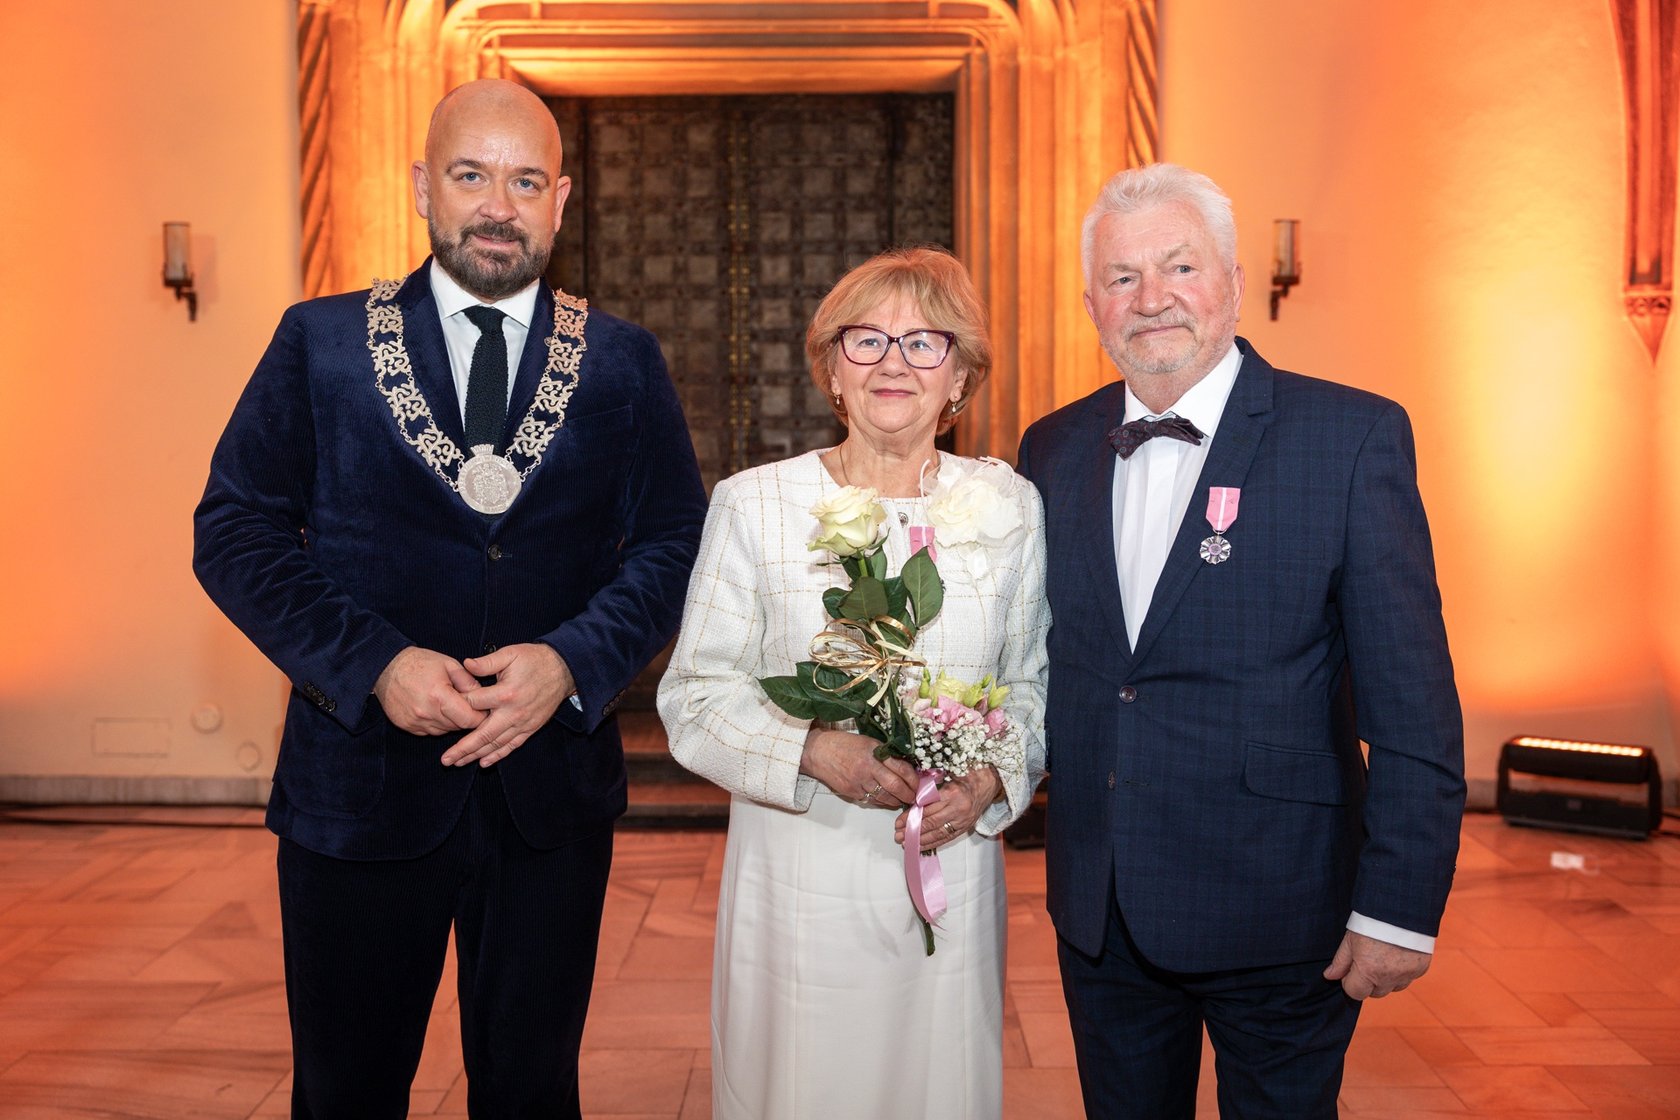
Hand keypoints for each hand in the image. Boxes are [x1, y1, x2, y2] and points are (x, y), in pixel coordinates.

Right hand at [373, 647, 483, 734]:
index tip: (484, 710)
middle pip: (458, 727)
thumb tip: (484, 696)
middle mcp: (426, 713)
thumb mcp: (448, 664)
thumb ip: (468, 681)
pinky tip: (435, 709)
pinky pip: (430, 731)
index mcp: (439, 696)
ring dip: (451, 721)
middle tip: (468, 706)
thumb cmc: (420, 663)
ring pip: (444, 730)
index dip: (480, 717)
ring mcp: (415, 722)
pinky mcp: (407, 727)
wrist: (386, 667)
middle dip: (466, 718)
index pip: (469, 719)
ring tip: (449, 704)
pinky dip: (437, 723)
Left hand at [441, 643, 573, 766]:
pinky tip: (483, 762)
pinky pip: (512, 745)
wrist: (564, 669)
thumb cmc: (535, 659)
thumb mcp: (510, 654)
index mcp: (505, 693)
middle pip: (482, 735)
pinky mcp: (530, 728)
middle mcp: (513, 713)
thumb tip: (466, 665)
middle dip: (462, 748)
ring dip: (475, 755)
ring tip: (458, 762)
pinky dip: (498, 755)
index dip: (458, 705)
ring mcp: (522, 723)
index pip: (474, 704)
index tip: (445, 708)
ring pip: (495, 744)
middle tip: (446, 759)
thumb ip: (487, 662)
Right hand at [798, 728, 917, 806]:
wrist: (818, 752)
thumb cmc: (844, 744)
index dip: (913, 779)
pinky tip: (886, 800)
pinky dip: (881, 801)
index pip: (901, 768)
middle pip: (895, 786)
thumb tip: (904, 768)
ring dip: (896, 801)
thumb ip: (885, 755)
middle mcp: (868, 767)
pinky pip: (871, 800)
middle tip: (915, 798)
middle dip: (908, 794)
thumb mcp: (868, 742)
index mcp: (874, 752)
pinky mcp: (851, 792)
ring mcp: (859, 781)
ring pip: (884, 797)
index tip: (919, 784)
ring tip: (902, 801)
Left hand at [894, 766, 1000, 850]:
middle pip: (931, 823)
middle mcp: (958, 809)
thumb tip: (911, 798)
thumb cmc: (968, 774)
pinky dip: (933, 843)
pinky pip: (947, 838)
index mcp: (952, 793)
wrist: (990, 782)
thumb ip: (932, 787)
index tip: (898, 822)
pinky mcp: (965, 827)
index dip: (911, 817)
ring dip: (920, 840)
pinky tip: (921, 846)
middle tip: (897, 835)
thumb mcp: (948, 775)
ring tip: (905, 843)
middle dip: (912, 830)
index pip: (927, 809)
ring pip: (938, 834)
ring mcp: (963, 820)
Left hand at [1323, 930, 1431, 998]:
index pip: (1355, 992)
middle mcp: (1389, 977)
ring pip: (1393, 987)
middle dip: (1368, 982)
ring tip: (1383, 957)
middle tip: (1367, 961)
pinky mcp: (1420, 969)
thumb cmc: (1372, 921)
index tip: (1351, 969)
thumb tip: (1330, 976)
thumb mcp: (1350, 939)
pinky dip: (1401, 972)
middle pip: (1375, 993)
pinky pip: (1408, 979)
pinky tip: (1397, 955)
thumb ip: (1340, 961)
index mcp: (1369, 971)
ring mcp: (1407, 974)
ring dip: (1386, 979)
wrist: (1402, 908)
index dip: (1349, 982)